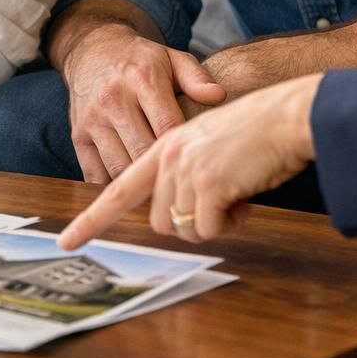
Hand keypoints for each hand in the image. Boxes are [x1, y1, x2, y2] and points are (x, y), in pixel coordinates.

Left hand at [58, 73, 322, 248]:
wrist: (289, 116)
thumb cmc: (258, 134)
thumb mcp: (210, 146)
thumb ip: (186, 174)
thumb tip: (180, 217)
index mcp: (165, 146)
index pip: (118, 188)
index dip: (92, 219)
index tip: (68, 241)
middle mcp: (168, 155)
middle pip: (158, 221)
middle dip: (190, 222)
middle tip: (224, 202)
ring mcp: (186, 169)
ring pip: (183, 228)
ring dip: (213, 223)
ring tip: (236, 195)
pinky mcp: (208, 183)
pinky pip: (209, 229)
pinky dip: (230, 224)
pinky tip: (245, 197)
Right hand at [60, 25, 226, 182]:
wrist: (92, 51)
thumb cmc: (141, 61)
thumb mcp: (172, 59)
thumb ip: (197, 78)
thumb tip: (219, 96)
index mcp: (143, 80)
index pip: (167, 125)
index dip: (184, 150)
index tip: (200, 165)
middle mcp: (114, 100)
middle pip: (143, 151)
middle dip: (165, 172)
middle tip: (186, 186)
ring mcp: (92, 121)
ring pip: (119, 167)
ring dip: (141, 184)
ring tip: (164, 192)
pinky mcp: (78, 137)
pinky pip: (95, 174)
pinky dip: (115, 186)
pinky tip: (135, 189)